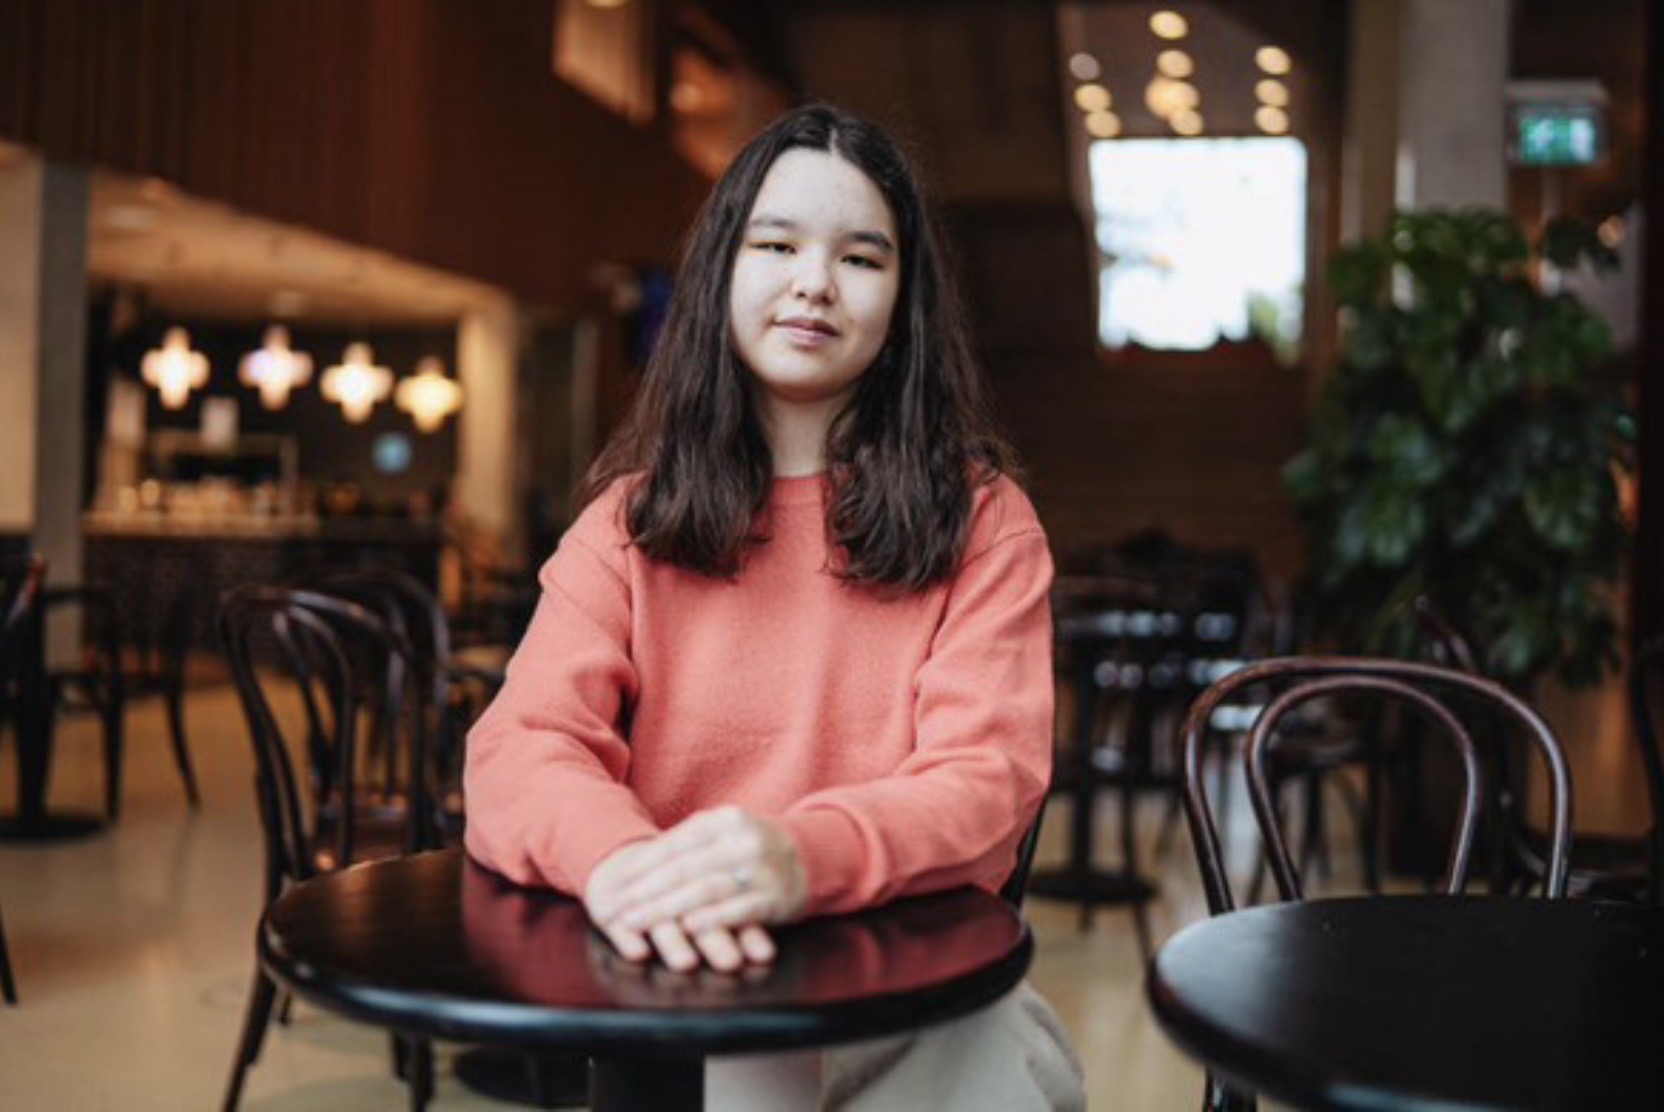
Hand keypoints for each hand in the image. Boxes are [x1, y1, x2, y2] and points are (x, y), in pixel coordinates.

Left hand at [584, 807, 806, 969]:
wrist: (815, 855)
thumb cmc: (756, 847)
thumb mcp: (726, 832)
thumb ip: (690, 842)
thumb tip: (640, 862)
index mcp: (725, 820)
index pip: (674, 844)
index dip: (640, 868)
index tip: (613, 888)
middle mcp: (743, 839)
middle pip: (684, 868)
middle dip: (644, 893)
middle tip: (616, 911)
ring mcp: (762, 867)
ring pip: (706, 888)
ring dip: (668, 909)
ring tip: (638, 923)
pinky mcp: (778, 896)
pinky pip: (740, 908)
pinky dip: (713, 918)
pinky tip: (689, 928)